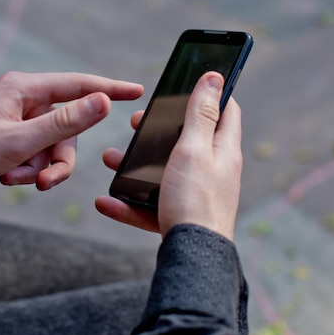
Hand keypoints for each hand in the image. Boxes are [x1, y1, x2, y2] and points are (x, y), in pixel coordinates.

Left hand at [0, 72, 142, 199]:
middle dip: (57, 159)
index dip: (110, 89)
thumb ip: (65, 122)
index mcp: (26, 88)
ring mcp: (17, 116)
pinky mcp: (11, 132)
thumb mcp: (21, 140)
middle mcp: (24, 99)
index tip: (136, 90)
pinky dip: (28, 167)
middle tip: (45, 182)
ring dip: (39, 167)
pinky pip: (36, 150)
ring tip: (15, 178)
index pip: (79, 84)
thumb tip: (101, 102)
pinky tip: (7, 175)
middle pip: (66, 129)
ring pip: (51, 144)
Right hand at [95, 71, 242, 240]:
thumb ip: (201, 113)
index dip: (210, 94)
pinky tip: (107, 201)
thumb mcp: (194, 148)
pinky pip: (151, 205)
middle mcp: (214, 171)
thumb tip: (215, 77)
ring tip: (111, 158)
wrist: (193, 257)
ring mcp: (197, 194)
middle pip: (188, 140)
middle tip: (138, 123)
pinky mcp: (181, 216)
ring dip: (135, 165)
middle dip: (160, 129)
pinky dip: (130, 203)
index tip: (185, 86)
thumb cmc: (196, 200)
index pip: (226, 111)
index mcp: (223, 150)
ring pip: (163, 172)